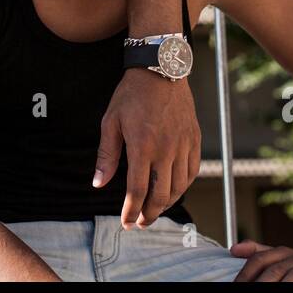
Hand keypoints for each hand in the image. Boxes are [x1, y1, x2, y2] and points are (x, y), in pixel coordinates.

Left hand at [95, 69, 200, 228]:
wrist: (160, 69)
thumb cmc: (132, 94)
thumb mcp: (111, 122)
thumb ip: (106, 156)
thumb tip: (98, 183)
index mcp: (142, 145)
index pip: (138, 190)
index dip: (131, 211)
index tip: (126, 222)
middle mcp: (166, 149)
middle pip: (160, 194)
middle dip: (149, 214)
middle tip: (140, 223)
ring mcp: (183, 144)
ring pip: (179, 187)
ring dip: (166, 204)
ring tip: (154, 210)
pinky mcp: (194, 139)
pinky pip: (192, 171)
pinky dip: (183, 186)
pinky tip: (173, 190)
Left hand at [230, 241, 292, 281]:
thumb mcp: (279, 256)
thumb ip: (257, 253)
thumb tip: (233, 249)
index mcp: (281, 252)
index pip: (259, 260)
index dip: (246, 274)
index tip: (236, 286)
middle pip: (274, 271)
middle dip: (260, 284)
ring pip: (292, 279)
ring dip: (281, 286)